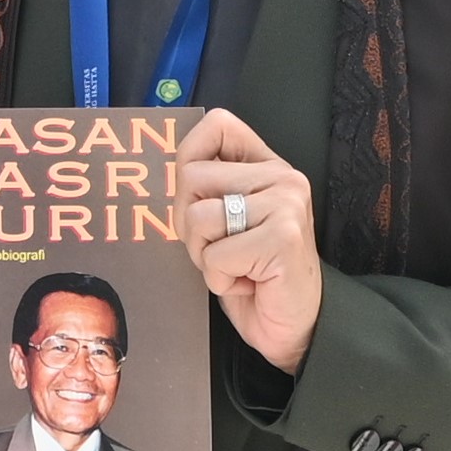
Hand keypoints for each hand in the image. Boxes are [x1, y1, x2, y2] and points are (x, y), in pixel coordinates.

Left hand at [174, 109, 322, 375]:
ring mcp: (286, 205)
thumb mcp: (226, 222)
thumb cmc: (254, 275)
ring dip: (205, 256)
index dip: (189, 156)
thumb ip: (206, 191)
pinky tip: (248, 283)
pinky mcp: (283, 238)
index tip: (195, 197)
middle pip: (191, 178)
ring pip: (198, 218)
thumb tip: (155, 174)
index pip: (217, 124)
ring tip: (237, 267)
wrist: (295, 325)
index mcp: (267, 166)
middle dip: (189, 226)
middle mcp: (282, 177)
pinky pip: (215, 255)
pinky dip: (220, 280)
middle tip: (221, 249)